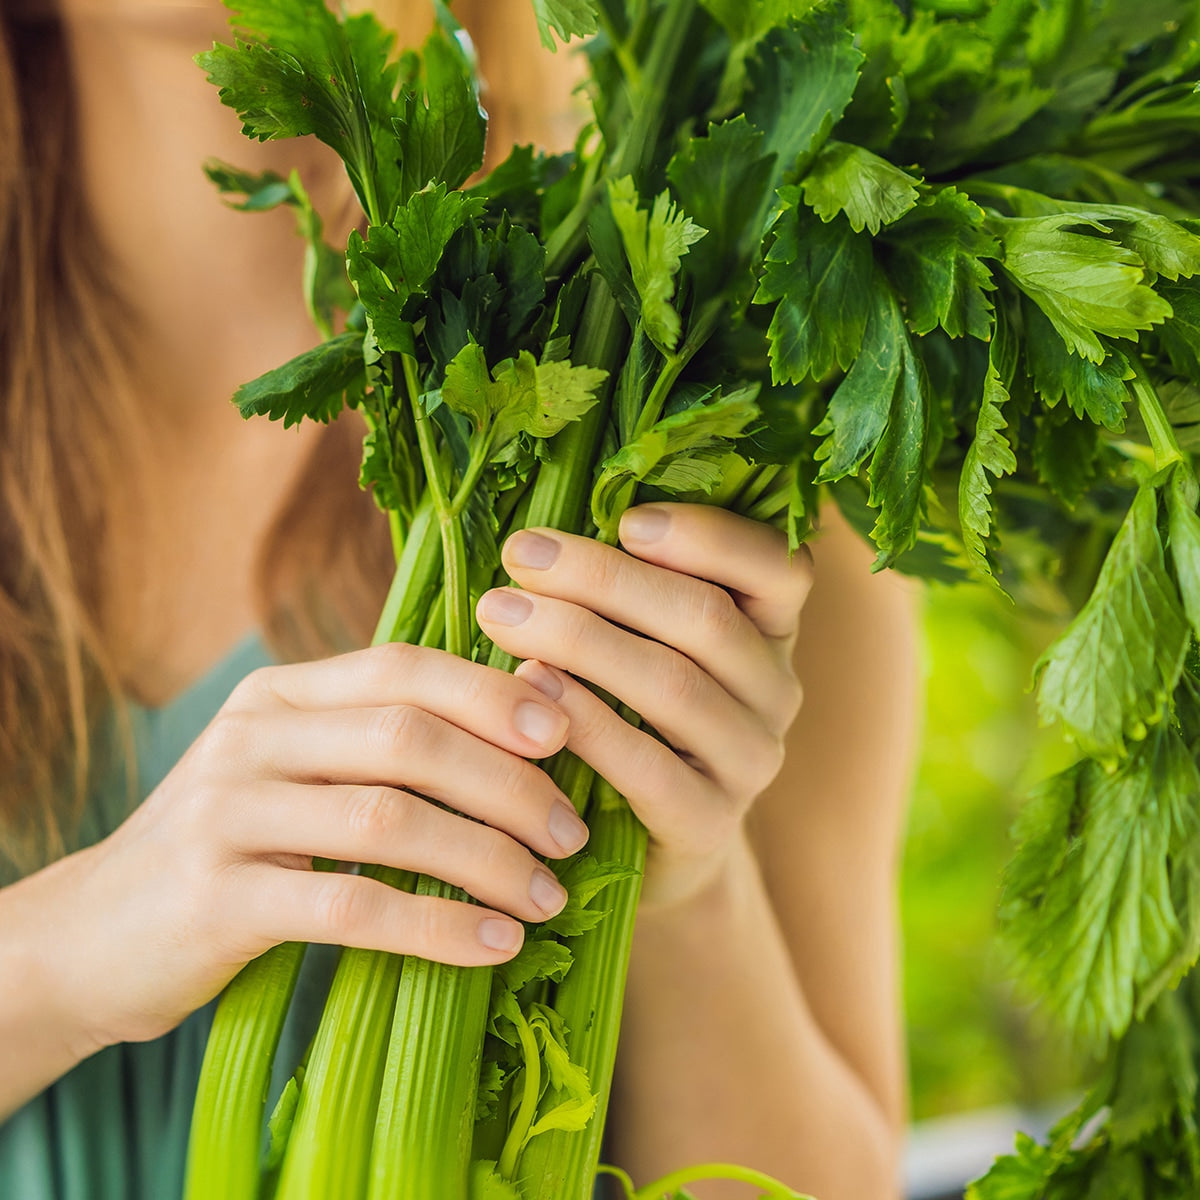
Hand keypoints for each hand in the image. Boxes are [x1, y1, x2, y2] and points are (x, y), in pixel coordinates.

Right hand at [4, 645, 586, 1052]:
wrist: (90, 935)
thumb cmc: (230, 850)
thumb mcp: (298, 774)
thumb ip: (387, 741)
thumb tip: (529, 718)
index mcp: (282, 696)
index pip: (406, 668)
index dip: (495, 695)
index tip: (569, 734)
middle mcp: (252, 736)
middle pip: (409, 738)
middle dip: (508, 784)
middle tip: (570, 833)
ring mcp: (226, 812)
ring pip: (388, 817)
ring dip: (486, 857)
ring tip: (545, 895)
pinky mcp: (215, 898)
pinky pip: (350, 905)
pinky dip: (435, 925)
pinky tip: (492, 947)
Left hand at [477, 503, 812, 909]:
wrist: (636, 846)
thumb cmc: (623, 712)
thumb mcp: (638, 640)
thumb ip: (622, 587)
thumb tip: (543, 529)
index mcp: (772, 629)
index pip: (779, 567)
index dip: (710, 537)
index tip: (625, 521)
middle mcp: (777, 691)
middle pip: (706, 619)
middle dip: (605, 578)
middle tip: (519, 555)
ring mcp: (751, 761)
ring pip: (674, 685)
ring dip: (580, 639)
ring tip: (500, 613)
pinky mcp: (710, 824)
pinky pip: (649, 766)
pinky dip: (585, 720)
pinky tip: (529, 686)